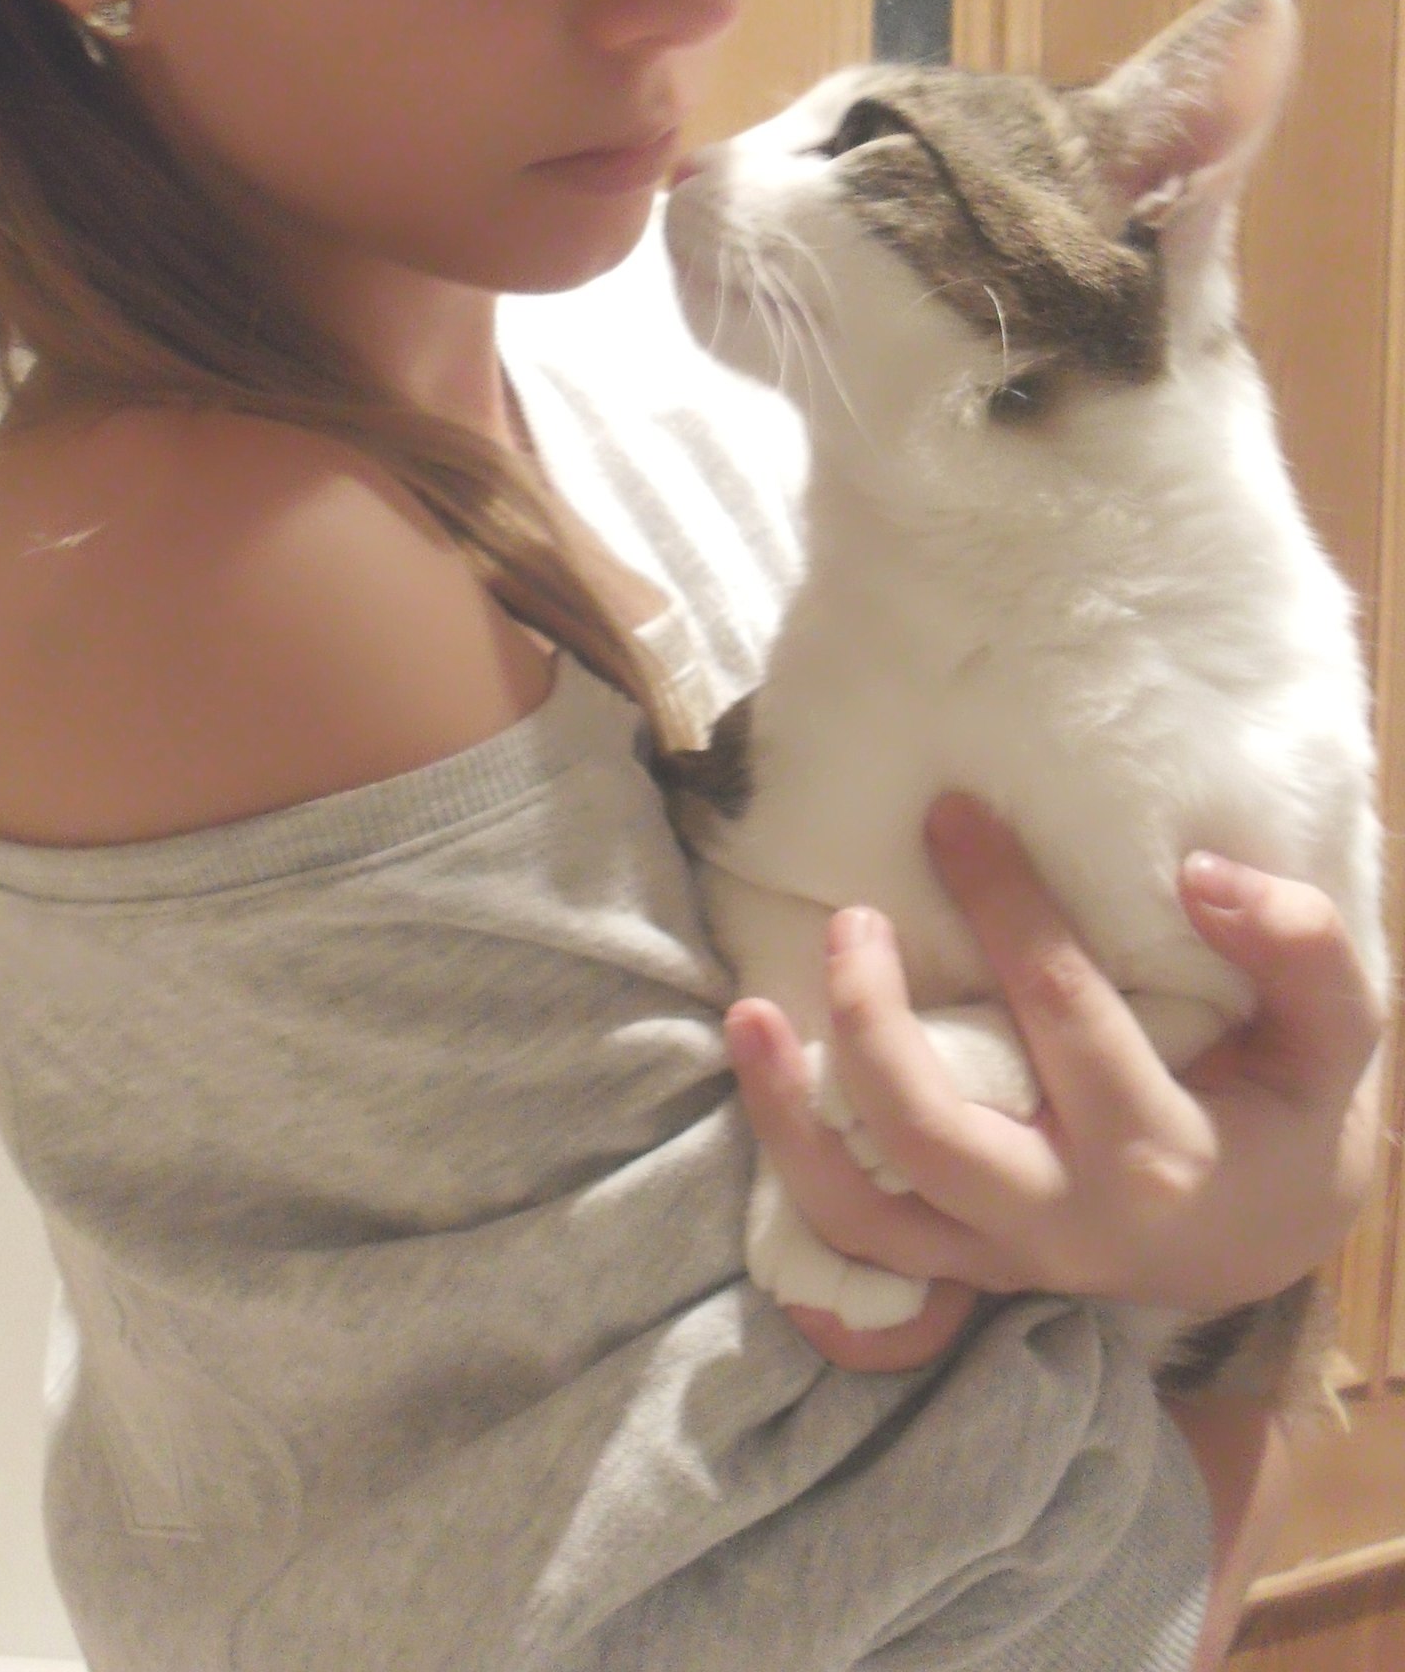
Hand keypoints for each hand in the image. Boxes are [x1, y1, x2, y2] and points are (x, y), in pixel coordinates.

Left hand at [725, 793, 1387, 1364]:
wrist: (1263, 1242)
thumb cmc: (1288, 1115)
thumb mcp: (1333, 1034)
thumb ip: (1299, 948)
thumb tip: (1201, 873)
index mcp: (1159, 1153)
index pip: (1059, 1012)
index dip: (1001, 903)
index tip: (951, 814)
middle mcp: (1065, 1220)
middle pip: (930, 1132)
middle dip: (869, 1022)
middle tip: (850, 919)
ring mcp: (1000, 1257)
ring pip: (863, 1212)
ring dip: (787, 1119)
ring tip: (748, 1015)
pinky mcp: (958, 1266)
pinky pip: (855, 1238)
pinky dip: (795, 1169)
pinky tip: (764, 1079)